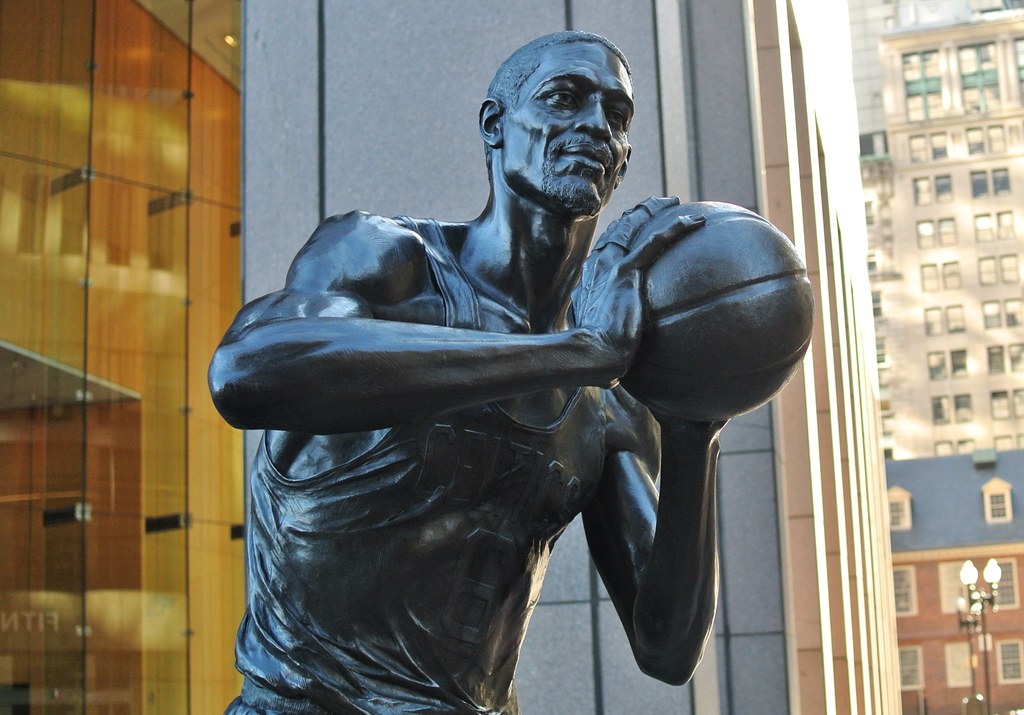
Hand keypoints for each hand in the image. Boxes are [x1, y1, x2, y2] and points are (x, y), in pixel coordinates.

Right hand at [573, 197, 705, 384]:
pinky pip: (655, 241)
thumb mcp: (605, 346)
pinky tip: (695, 222)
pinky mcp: (626, 271)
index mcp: (592, 281)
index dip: (622, 236)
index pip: (607, 250)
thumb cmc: (598, 359)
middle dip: (636, 215)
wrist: (593, 355)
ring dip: (652, 210)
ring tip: (672, 203)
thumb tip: (616, 376)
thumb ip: (612, 346)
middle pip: (617, 231)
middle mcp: (597, 267)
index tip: (637, 232)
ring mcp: (610, 266)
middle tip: (655, 207)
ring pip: (632, 226)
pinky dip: (675, 229)